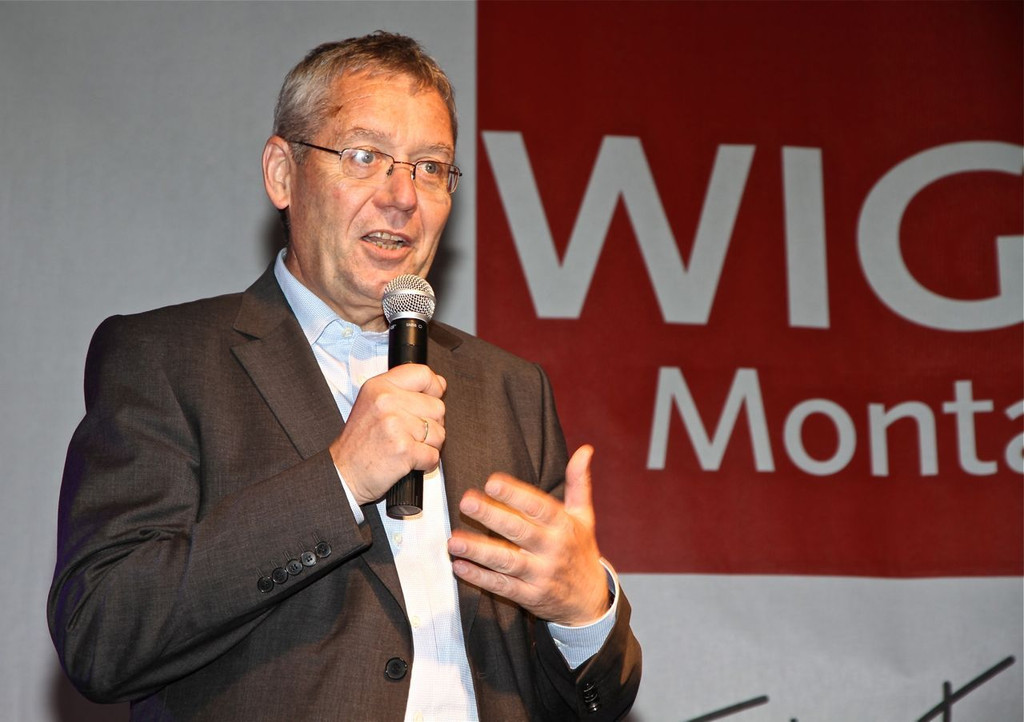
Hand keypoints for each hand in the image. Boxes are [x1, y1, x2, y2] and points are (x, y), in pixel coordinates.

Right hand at [330, 364, 445, 504]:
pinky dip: (426, 463)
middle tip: (411, 434)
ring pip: (439, 432)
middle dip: (431, 424)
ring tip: (408, 447)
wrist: (344, 473)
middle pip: (437, 406)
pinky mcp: (404, 449)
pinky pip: (434, 455)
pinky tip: (409, 461)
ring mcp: (395, 425)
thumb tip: (440, 383)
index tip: (432, 398)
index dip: (434, 388)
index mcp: (379, 386)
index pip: (422, 374)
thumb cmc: (360, 443)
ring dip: (430, 445)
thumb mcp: (372, 404)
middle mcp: (386, 401)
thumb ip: (403, 390)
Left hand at [447, 445, 609, 625]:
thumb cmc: (580, 550)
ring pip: (506, 561)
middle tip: (466, 502)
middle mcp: (552, 549)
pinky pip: (502, 586)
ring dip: (479, 551)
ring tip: (454, 541)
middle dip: (491, 516)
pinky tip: (460, 566)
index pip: (538, 507)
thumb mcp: (584, 516)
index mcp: (563, 526)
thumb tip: (584, 450)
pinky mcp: (530, 596)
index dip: (515, 494)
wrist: (590, 600)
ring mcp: (541, 574)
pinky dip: (480, 578)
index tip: (492, 482)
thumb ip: (579, 482)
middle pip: (519, 531)